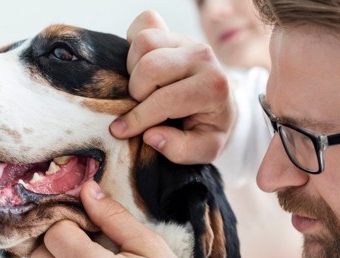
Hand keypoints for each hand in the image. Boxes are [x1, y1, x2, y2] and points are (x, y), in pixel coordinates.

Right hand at [109, 10, 235, 164]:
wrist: (218, 104)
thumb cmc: (207, 128)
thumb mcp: (204, 150)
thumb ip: (181, 150)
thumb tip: (151, 135)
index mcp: (214, 87)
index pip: (166, 99)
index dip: (139, 119)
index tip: (121, 131)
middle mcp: (203, 56)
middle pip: (150, 66)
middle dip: (137, 92)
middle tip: (141, 106)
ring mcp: (187, 40)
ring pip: (143, 42)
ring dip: (133, 69)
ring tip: (143, 89)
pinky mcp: (173, 31)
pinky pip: (143, 24)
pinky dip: (133, 45)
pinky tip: (141, 67)